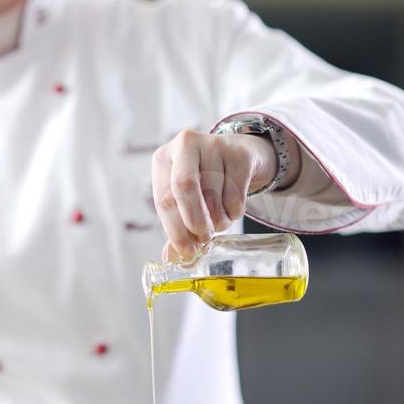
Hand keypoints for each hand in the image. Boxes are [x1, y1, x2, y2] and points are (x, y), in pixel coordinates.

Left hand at [152, 130, 281, 259]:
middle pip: (185, 188)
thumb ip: (178, 228)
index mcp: (164, 159)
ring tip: (219, 220)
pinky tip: (232, 207)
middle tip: (204, 238)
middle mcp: (185, 145)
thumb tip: (173, 258)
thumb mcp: (185, 201)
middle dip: (195, 221)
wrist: (239, 155)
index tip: (187, 251)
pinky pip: (237, 194)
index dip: (175, 230)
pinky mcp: (240, 153)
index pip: (164, 199)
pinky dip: (235, 212)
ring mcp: (214, 145)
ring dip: (219, 220)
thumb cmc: (205, 181)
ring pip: (215, 195)